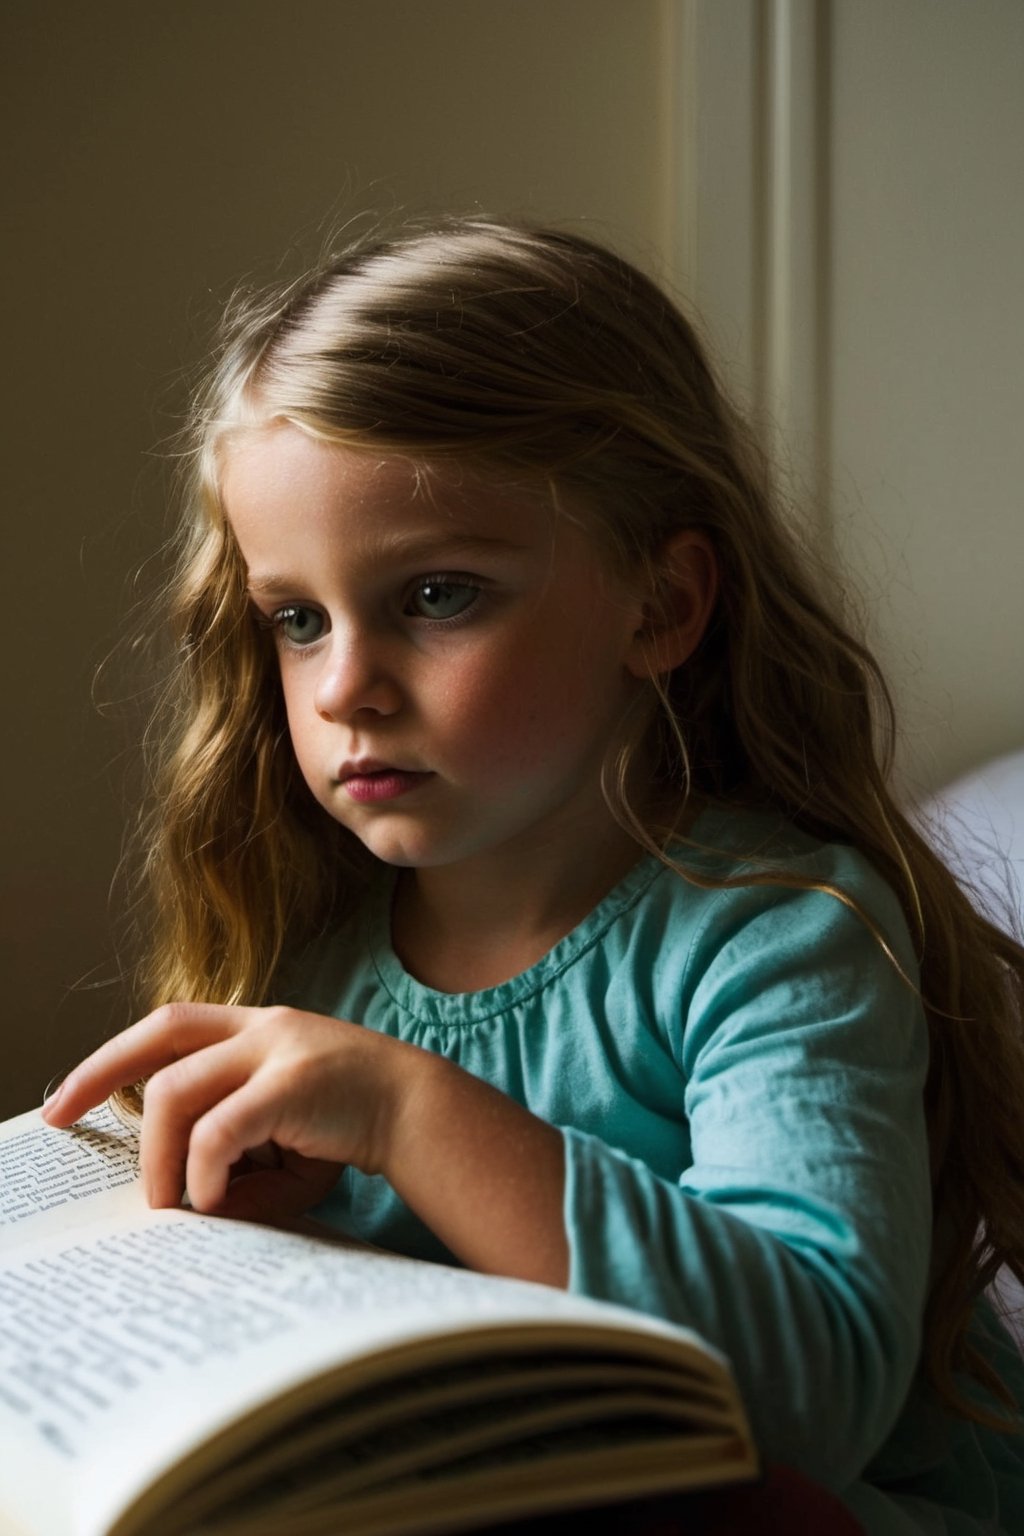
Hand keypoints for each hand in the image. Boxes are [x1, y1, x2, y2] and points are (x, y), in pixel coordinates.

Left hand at [42, 1003, 422, 1222]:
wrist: (425, 1118)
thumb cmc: (348, 1131)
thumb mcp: (278, 1142)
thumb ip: (228, 1157)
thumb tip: (177, 1199)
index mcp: (256, 1030)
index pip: (169, 1026)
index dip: (112, 1057)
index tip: (66, 1098)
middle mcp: (263, 1026)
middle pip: (161, 1037)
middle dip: (99, 1073)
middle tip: (60, 1119)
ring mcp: (279, 1048)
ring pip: (178, 1092)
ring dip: (160, 1156)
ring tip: (171, 1204)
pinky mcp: (294, 1082)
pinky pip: (220, 1129)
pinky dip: (203, 1171)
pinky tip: (212, 1202)